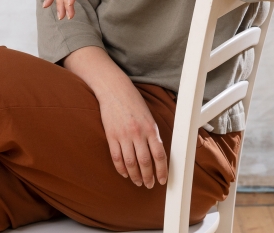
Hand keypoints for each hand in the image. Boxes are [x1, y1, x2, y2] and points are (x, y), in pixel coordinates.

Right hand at [96, 71, 168, 187]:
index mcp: (151, 128)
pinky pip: (116, 157)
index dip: (162, 171)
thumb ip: (153, 135)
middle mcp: (138, 133)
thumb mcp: (148, 117)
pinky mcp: (111, 135)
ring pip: (130, 162)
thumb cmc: (133, 102)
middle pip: (145, 162)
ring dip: (135, 176)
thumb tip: (157, 155)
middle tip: (149, 184)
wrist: (114, 89)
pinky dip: (121, 168)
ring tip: (138, 182)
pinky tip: (124, 173)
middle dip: (148, 177)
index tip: (162, 180)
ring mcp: (123, 135)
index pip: (159, 155)